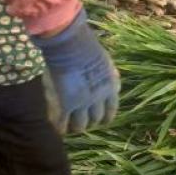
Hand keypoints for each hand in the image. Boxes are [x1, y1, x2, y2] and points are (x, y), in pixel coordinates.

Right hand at [31, 9, 119, 132]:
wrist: (72, 46)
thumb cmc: (88, 48)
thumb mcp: (107, 64)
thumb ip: (111, 77)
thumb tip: (116, 87)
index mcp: (110, 88)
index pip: (111, 110)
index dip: (106, 118)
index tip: (102, 122)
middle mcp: (98, 99)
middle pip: (95, 119)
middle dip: (90, 122)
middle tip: (83, 123)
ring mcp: (81, 104)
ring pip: (80, 126)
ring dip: (76, 127)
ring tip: (71, 127)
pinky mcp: (65, 105)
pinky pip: (62, 124)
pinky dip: (61, 128)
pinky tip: (59, 128)